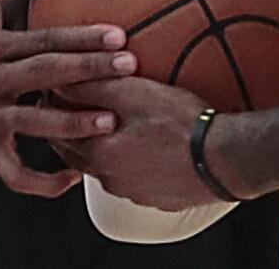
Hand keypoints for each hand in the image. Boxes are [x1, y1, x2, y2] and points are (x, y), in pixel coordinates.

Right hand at [0, 0, 136, 196]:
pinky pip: (15, 174)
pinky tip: (73, 175)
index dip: (80, 37)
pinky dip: (44, 182)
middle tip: (127, 67)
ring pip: (34, 125)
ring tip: (110, 120)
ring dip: (74, 124)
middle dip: (89, 72)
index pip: (40, 40)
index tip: (116, 35)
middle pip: (44, 76)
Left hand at [50, 78, 221, 210]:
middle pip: (77, 153)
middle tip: (77, 107)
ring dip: (103, 146)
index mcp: (98, 154)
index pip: (58, 132)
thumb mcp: (132, 93)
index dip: (55, 108)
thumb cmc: (181, 125)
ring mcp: (133, 192)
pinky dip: (129, 161)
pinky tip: (143, 144)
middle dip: (73, 129)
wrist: (224, 159)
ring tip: (113, 123)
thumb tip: (61, 82)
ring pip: (104, 166)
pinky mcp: (156, 197)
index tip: (56, 93)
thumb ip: (92, 87)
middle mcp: (109, 180)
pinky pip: (132, 177)